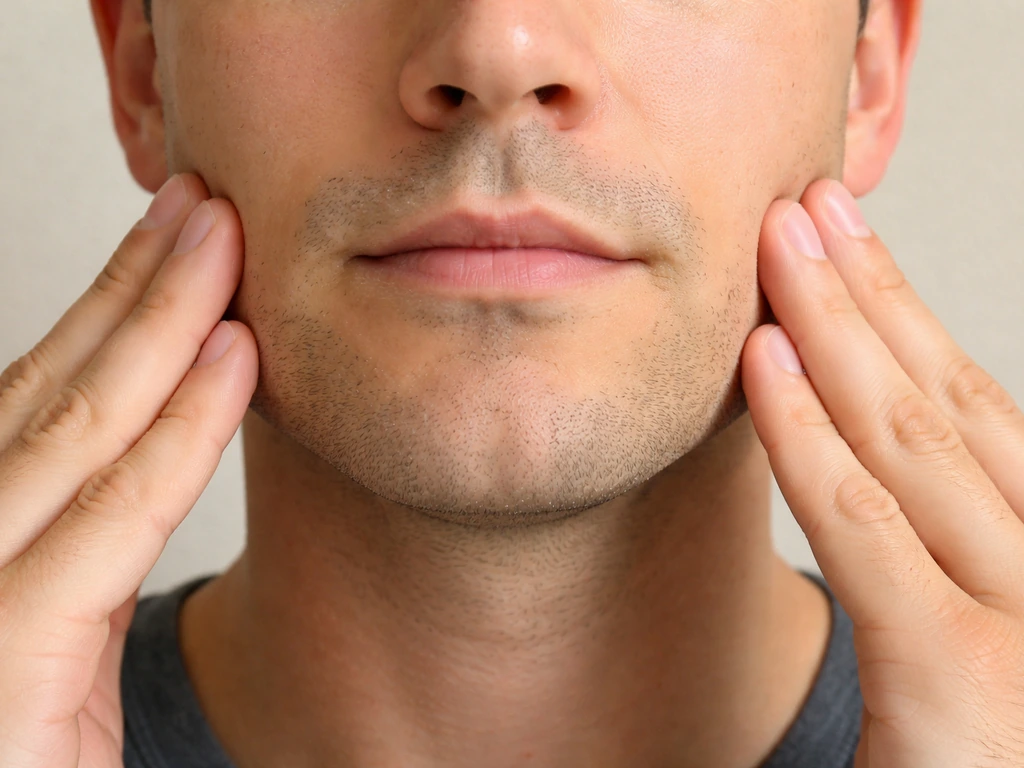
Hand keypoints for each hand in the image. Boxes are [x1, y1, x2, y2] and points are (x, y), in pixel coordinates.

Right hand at [0, 175, 256, 766]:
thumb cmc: (28, 747)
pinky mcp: (1, 653)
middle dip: (136, 286)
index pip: (40, 399)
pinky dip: (177, 430)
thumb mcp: (53, 631)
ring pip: (76, 427)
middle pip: (53, 389)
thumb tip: (144, 457)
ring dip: (159, 323)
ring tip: (221, 241)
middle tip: (206, 202)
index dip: (111, 309)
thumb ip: (83, 545)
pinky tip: (230, 357)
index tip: (178, 238)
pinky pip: (110, 515)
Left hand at [742, 179, 1023, 766]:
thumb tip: (861, 468)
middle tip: (807, 207)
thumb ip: (921, 556)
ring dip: (836, 326)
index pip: (975, 416)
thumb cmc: (952, 760)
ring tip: (779, 242)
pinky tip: (763, 359)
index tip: (845, 245)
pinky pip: (864, 526)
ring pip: (911, 442)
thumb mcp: (949, 645)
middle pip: (947, 406)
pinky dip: (806, 433)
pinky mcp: (963, 684)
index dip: (907, 317)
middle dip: (870, 293)